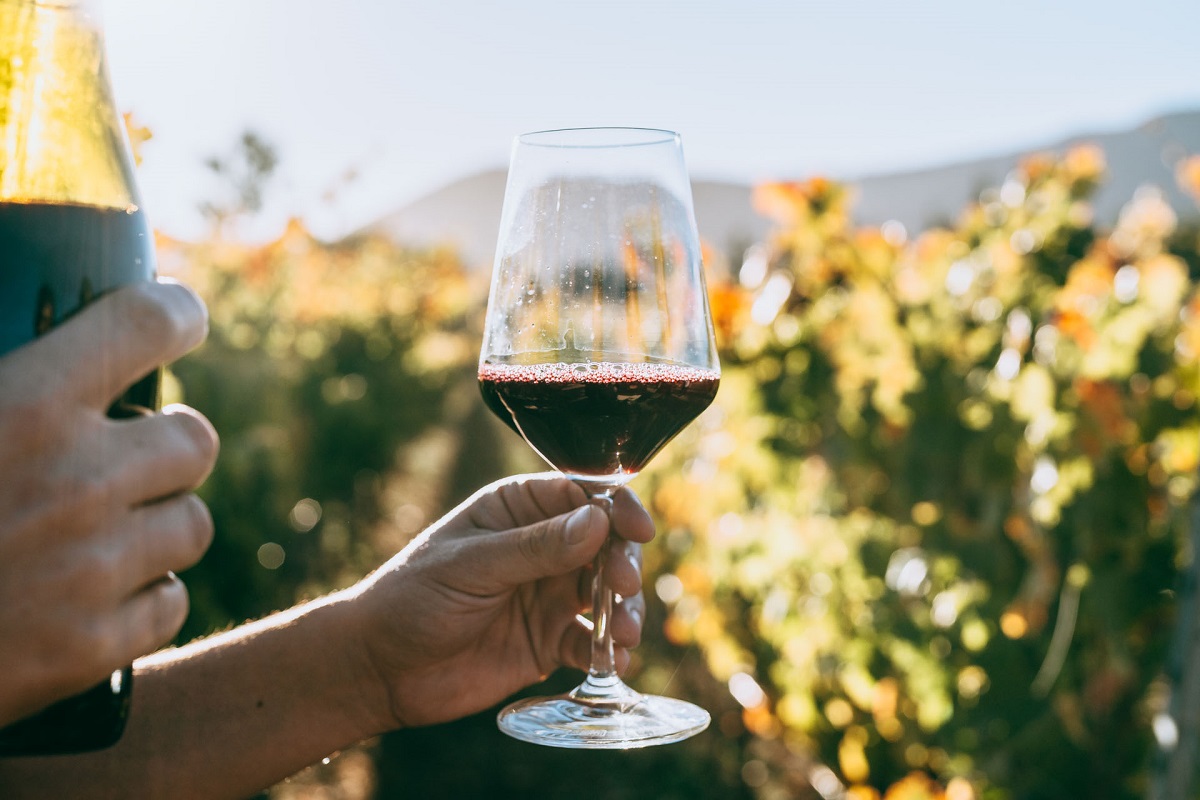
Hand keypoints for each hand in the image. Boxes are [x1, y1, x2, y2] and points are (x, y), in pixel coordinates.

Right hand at [0, 280, 218, 727]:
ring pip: (192, 524)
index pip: (148, 324)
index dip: (176, 315)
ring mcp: (94, 568)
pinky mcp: (94, 645)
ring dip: (157, 524)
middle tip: (127, 459)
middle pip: (195, 440)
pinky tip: (94, 596)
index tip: (180, 321)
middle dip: (166, 446)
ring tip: (102, 532)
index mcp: (25, 407)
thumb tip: (41, 368)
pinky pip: (171, 602)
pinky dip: (142, 599)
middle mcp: (79, 481)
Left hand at [349, 474, 653, 729]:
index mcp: (518, 509)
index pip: (582, 495)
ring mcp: (548, 595)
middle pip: (607, 544)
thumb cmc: (412, 597)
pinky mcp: (549, 642)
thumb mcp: (472, 566)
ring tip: (624, 634)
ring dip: (625, 611)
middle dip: (623, 564)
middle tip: (620, 587)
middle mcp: (542, 547)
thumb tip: (599, 521)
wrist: (378, 669)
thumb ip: (536, 547)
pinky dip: (608, 652)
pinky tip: (613, 663)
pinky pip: (591, 643)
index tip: (639, 529)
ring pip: (607, 594)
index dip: (618, 508)